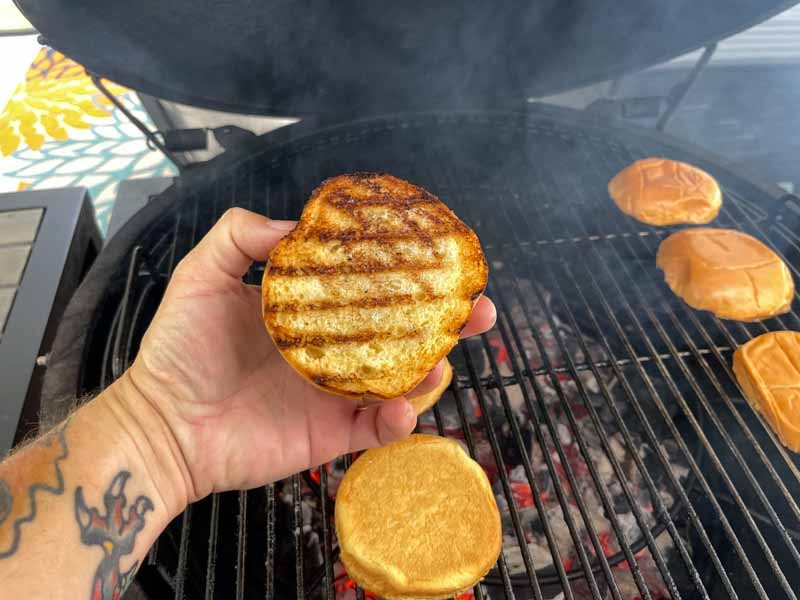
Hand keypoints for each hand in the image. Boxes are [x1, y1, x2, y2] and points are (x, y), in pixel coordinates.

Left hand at [125, 208, 495, 504]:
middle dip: (445, 322)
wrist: (164, 426)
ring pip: (400, 380)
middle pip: (400, 333)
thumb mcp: (201, 277)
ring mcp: (334, 393)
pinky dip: (397, 420)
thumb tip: (295, 224)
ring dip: (431, 370)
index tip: (438, 258)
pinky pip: (377, 428)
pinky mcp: (332, 434)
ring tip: (443, 356)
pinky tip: (401, 406)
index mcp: (309, 312)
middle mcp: (330, 350)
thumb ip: (239, 236)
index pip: (368, 289)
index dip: (406, 274)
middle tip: (476, 309)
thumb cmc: (178, 351)